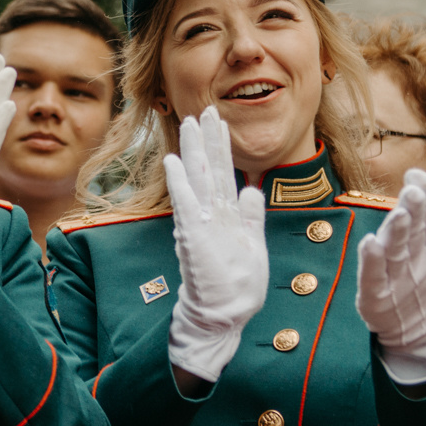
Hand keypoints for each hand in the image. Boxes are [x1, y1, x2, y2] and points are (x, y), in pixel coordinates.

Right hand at [162, 108, 268, 383]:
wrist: (223, 315)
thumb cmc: (236, 286)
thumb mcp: (253, 246)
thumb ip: (252, 217)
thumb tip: (253, 188)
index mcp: (227, 215)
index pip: (225, 173)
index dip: (222, 146)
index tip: (219, 121)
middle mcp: (212, 214)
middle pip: (210, 169)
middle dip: (207, 139)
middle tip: (204, 110)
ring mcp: (201, 224)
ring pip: (197, 180)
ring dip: (192, 152)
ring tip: (188, 124)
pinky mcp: (193, 237)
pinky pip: (185, 205)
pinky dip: (180, 183)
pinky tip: (172, 162)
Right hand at [355, 169, 425, 384]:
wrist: (418, 325)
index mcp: (424, 238)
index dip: (424, 193)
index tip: (418, 175)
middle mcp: (406, 251)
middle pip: (411, 228)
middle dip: (412, 209)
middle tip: (413, 191)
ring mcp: (390, 271)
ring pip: (394, 248)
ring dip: (395, 231)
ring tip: (400, 215)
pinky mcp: (374, 293)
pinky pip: (374, 276)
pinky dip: (372, 260)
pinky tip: (370, 243)